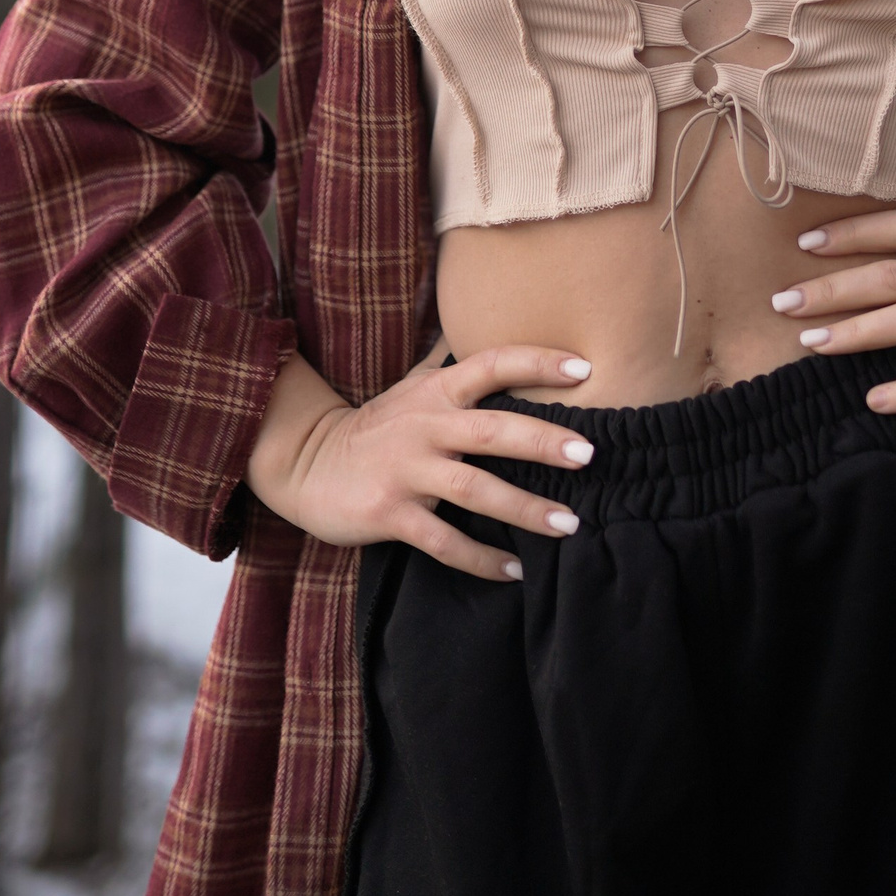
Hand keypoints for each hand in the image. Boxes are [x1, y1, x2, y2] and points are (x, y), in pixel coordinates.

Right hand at [245, 342, 597, 579]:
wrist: (306, 464)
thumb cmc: (376, 426)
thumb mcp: (412, 387)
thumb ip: (451, 363)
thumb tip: (484, 325)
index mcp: (436, 391)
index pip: (491, 364)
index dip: (537, 361)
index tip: (584, 368)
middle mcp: (425, 425)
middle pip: (492, 429)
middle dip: (543, 440)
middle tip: (589, 452)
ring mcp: (406, 471)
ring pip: (474, 489)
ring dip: (524, 508)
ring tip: (569, 524)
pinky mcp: (389, 513)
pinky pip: (443, 541)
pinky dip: (481, 558)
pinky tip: (515, 570)